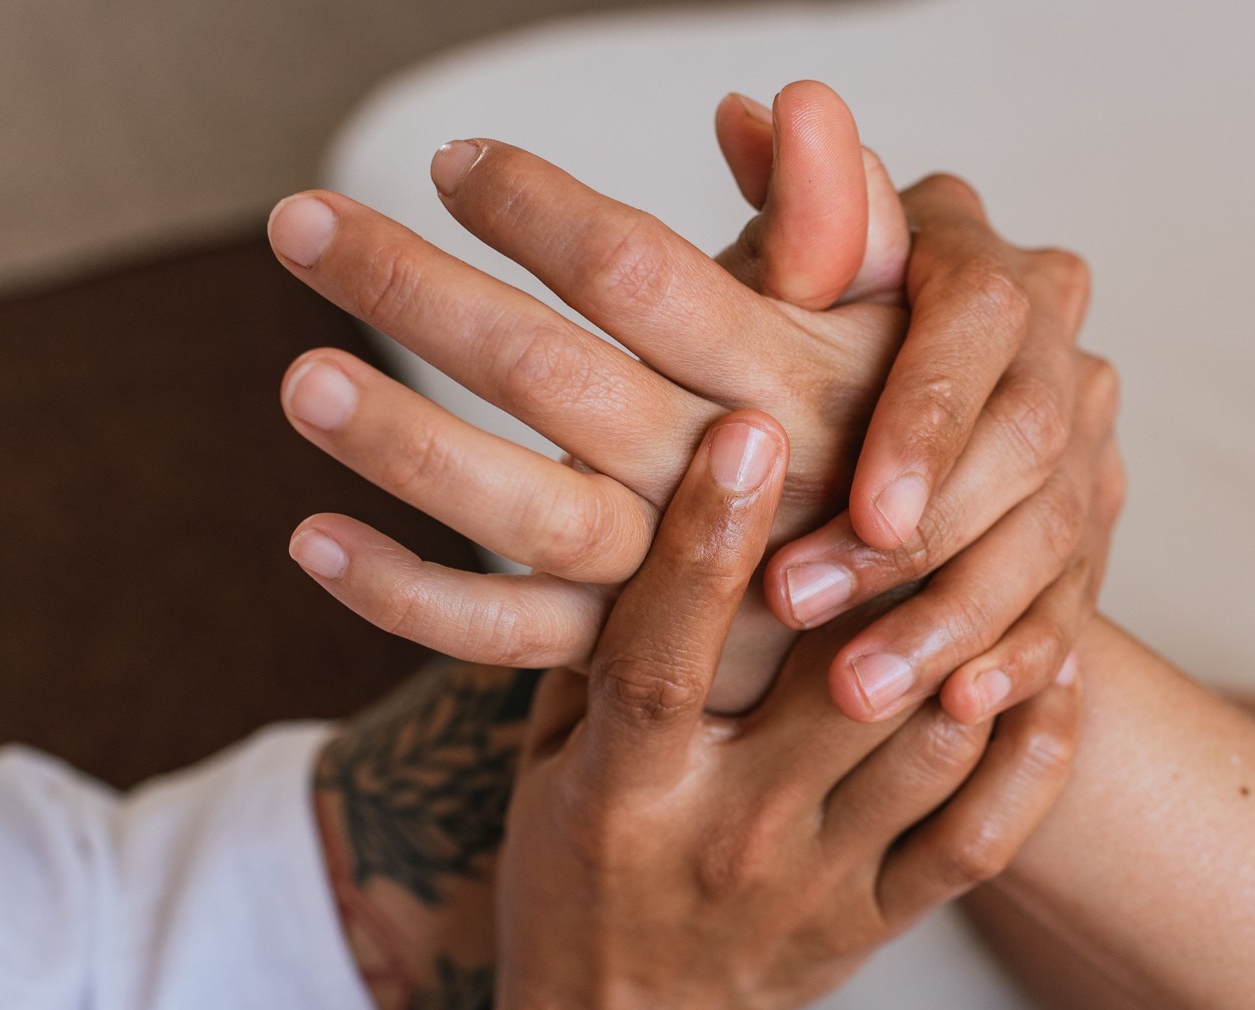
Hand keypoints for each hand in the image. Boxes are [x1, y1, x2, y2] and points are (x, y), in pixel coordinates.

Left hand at [273, 82, 1119, 720]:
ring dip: (408, 450)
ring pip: (529, 516)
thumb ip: (843, 223)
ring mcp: (683, 582)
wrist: (955, 637)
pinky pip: (518, 642)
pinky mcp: (645, 661)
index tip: (454, 162)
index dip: (541, 210)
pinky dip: (413, 602)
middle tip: (299, 222)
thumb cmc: (905, 450)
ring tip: (298, 381)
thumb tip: (790, 104)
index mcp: (784, 377)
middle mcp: (727, 477)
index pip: (642, 275)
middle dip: (423, 294)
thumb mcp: (904, 333)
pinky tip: (314, 542)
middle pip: (558, 377)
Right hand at [496, 407, 1081, 1009]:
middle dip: (892, 566)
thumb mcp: (549, 760)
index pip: (665, 655)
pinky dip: (1034, 756)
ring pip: (931, 754)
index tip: (749, 427)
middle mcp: (725, 838)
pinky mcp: (877, 924)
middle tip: (947, 444)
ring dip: (988, 647)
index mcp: (624, 793)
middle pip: (832, 690)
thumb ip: (596, 645)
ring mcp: (814, 887)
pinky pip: (980, 839)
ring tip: (1025, 538)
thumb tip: (629, 483)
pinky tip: (1058, 671)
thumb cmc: (574, 869)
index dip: (705, 541)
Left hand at [712, 89, 1126, 723]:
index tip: (866, 507)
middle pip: (1024, 448)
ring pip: (1048, 542)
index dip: (930, 418)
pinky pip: (1074, 609)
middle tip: (801, 606)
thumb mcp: (792, 291)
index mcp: (983, 271)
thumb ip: (791, 228)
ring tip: (852, 690)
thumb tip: (752, 115)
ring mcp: (1087, 455)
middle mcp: (1056, 356)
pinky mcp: (1089, 543)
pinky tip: (960, 711)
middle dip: (920, 540)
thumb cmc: (814, 345)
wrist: (889, 435)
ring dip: (950, 619)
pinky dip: (1018, 661)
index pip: (980, 327)